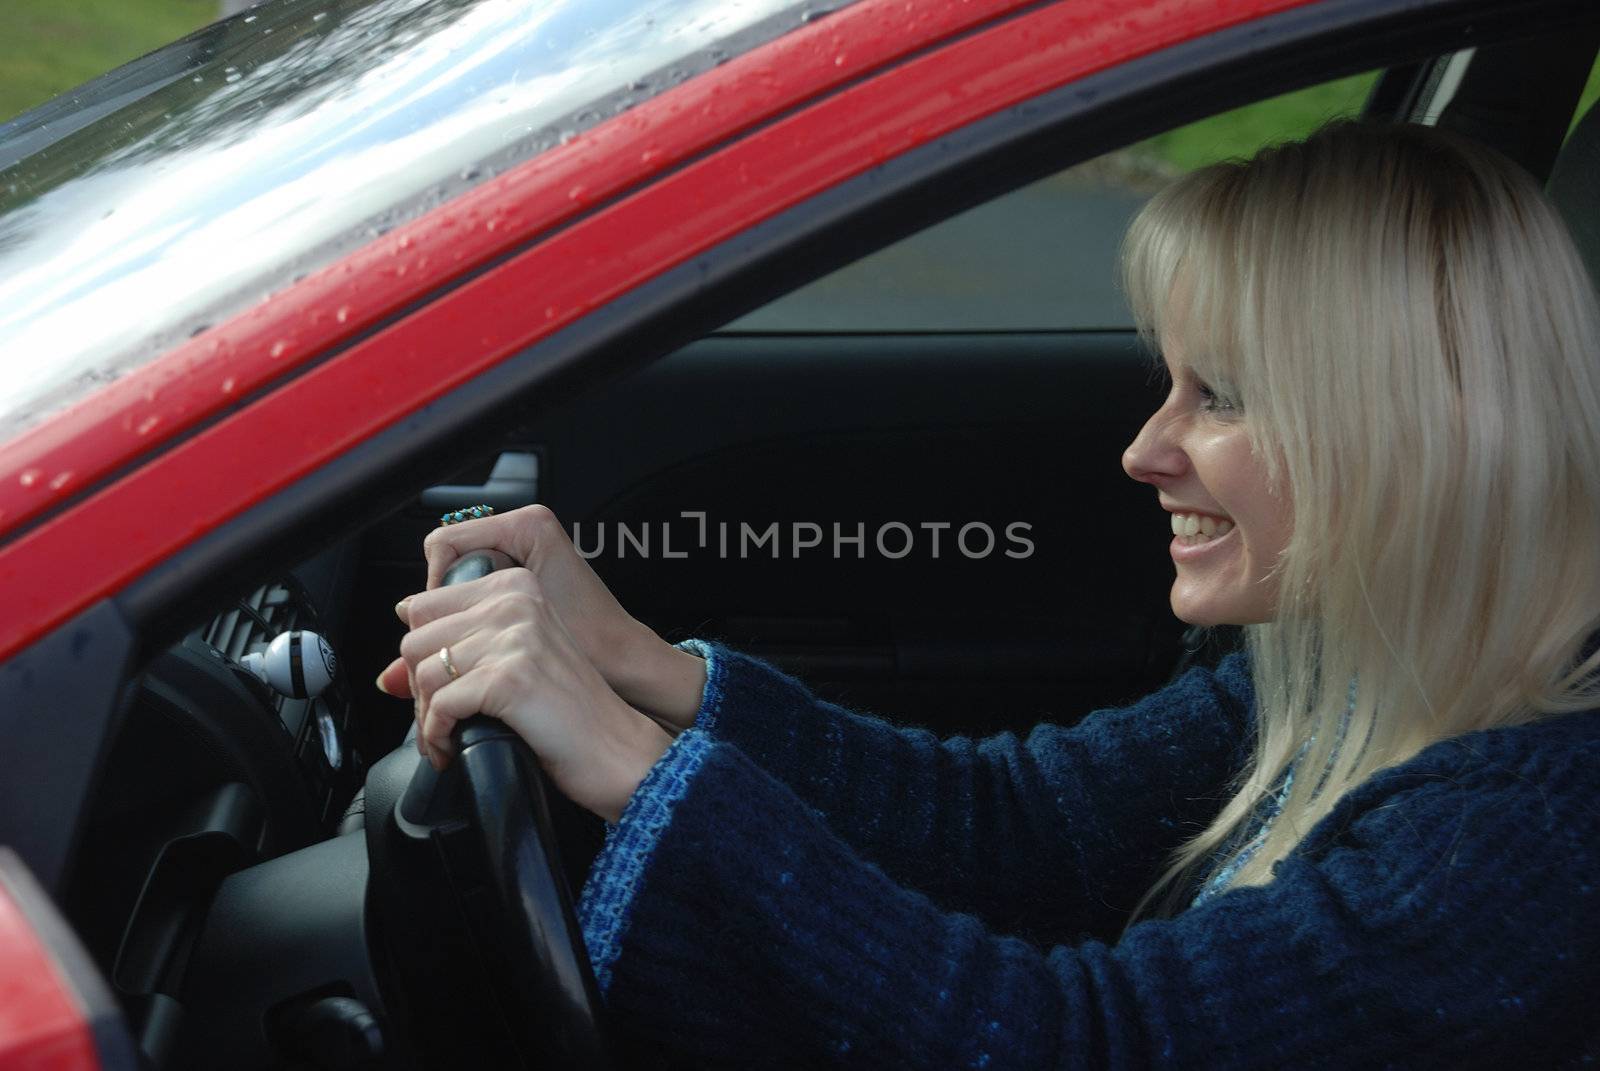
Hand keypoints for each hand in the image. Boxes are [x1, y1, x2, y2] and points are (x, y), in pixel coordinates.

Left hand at [395, 567, 671, 821]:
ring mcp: (514, 636)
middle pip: (416, 639)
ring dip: (426, 718)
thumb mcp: (515, 664)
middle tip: (443, 719)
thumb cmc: (572, 711)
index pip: (424, 607)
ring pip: (423, 674)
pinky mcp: (509, 677)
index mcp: (516, 586)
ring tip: (447, 739)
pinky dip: (438, 736)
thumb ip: (458, 654)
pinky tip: (454, 749)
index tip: (440, 688)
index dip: (424, 656)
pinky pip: (440, 706)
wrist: (618, 749)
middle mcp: (515, 601)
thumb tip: (385, 676)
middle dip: (420, 689)